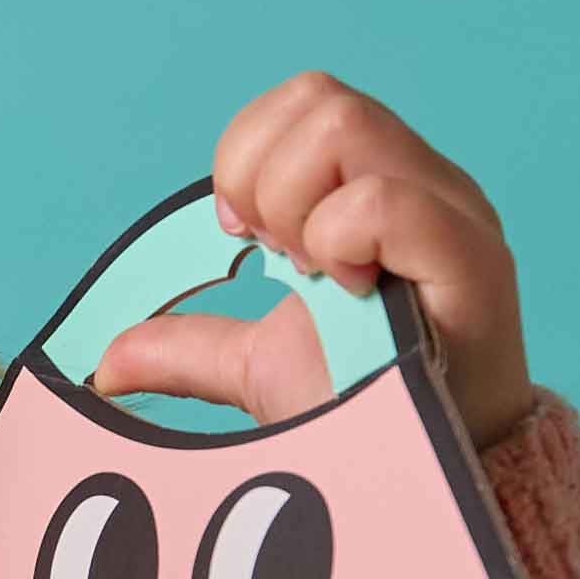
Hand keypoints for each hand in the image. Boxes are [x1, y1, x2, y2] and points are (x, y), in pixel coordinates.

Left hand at [92, 70, 534, 451]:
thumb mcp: (261, 368)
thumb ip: (190, 351)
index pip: (300, 101)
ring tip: (314, 277)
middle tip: (276, 260)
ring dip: (295, 207)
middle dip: (260, 181)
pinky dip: (338, 239)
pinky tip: (345, 292)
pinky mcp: (471, 263)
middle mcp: (425, 184)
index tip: (242, 239)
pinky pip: (384, 201)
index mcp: (381, 188)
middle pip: (318, 100)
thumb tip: (108, 364)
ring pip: (344, 127)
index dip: (246, 160)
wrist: (431, 478)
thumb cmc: (368, 408)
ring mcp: (452, 217)